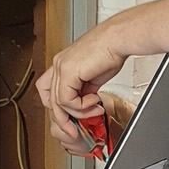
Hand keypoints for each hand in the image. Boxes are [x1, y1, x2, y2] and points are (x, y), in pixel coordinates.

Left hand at [35, 25, 126, 151]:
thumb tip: (85, 104)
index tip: (73, 120)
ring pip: (58, 103)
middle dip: (64, 119)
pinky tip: (94, 100)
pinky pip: (66, 100)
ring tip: (94, 109)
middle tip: (75, 130)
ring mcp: (61, 67)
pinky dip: (81, 106)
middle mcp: (59, 65)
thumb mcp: (95, 78)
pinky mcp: (67, 71)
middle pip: (49, 100)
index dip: (60, 109)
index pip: (49, 92)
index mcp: (64, 65)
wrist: (119, 39)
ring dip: (78, 113)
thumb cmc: (111, 51)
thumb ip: (86, 91)